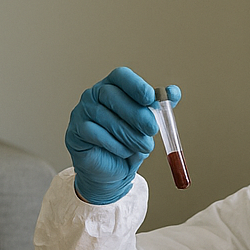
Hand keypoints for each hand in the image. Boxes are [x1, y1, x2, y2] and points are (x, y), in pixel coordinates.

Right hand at [65, 67, 181, 203]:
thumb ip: (158, 109)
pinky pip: (96, 134)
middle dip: (136, 114)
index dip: (136, 85)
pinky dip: (115, 145)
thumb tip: (174, 92)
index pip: (121, 76)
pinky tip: (124, 152)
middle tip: (153, 130)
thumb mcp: (147, 126)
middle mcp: (94, 95)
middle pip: (112, 96)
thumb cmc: (128, 145)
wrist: (112, 173)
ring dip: (129, 135)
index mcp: (112, 87)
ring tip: (143, 147)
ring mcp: (82, 112)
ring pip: (106, 118)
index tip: (151, 98)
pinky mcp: (75, 132)